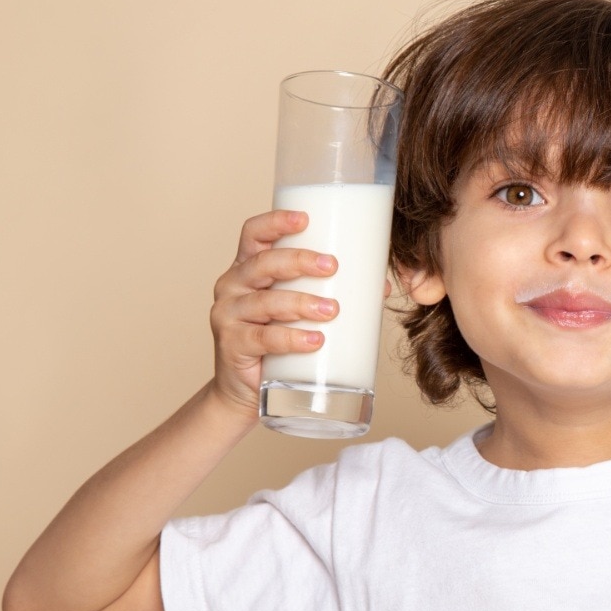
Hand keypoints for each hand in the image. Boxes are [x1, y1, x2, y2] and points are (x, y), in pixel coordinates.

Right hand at [207, 210, 339, 414]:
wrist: (249, 390)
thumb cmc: (278, 341)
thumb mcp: (300, 310)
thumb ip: (332, 292)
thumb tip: (381, 286)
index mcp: (248, 267)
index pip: (254, 234)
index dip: (275, 222)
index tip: (305, 219)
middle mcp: (233, 285)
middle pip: (262, 262)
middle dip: (298, 261)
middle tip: (331, 266)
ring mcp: (228, 315)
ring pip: (264, 302)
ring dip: (301, 303)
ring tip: (332, 310)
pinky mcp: (231, 345)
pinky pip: (262, 339)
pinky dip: (291, 338)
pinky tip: (314, 340)